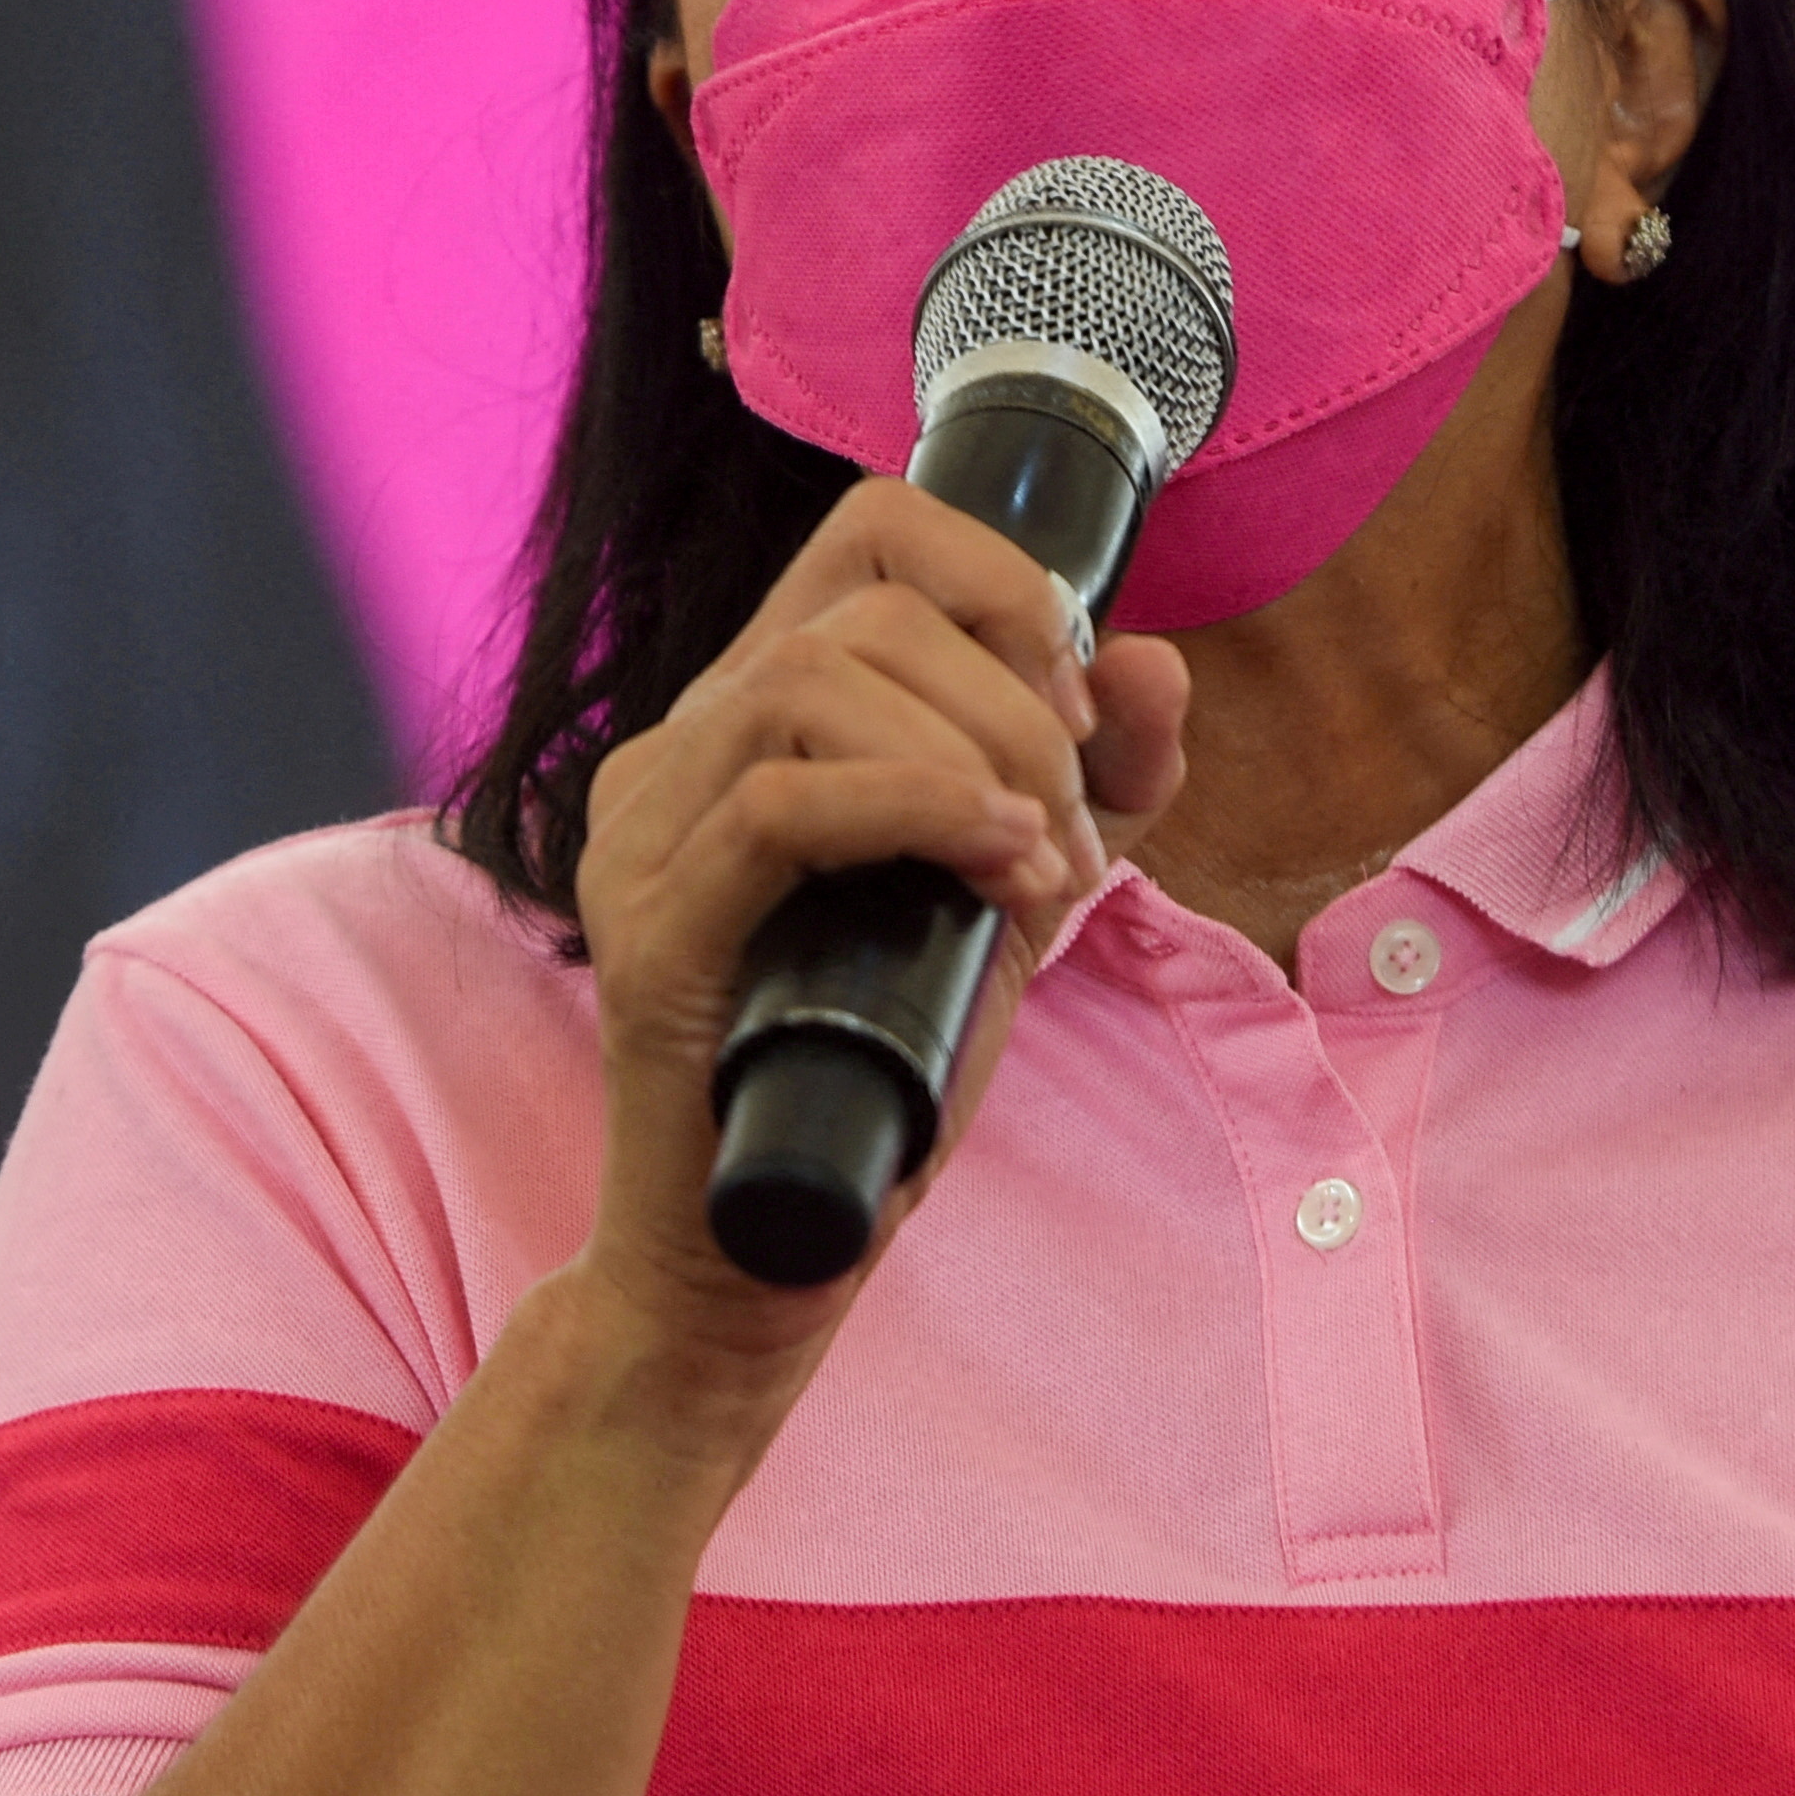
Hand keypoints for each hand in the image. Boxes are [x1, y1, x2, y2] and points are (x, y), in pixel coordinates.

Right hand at [556, 475, 1191, 1435]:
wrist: (757, 1262)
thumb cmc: (877, 1073)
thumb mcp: (1013, 899)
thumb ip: (1088, 783)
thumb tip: (1149, 660)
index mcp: (750, 717)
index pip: (865, 533)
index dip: (997, 582)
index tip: (1070, 709)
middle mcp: (677, 751)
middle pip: (859, 611)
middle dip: (1015, 707)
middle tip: (1071, 835)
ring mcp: (645, 833)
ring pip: (810, 680)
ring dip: (974, 759)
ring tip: (1040, 869)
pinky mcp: (649, 930)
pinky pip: (777, 805)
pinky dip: (916, 813)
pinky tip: (999, 874)